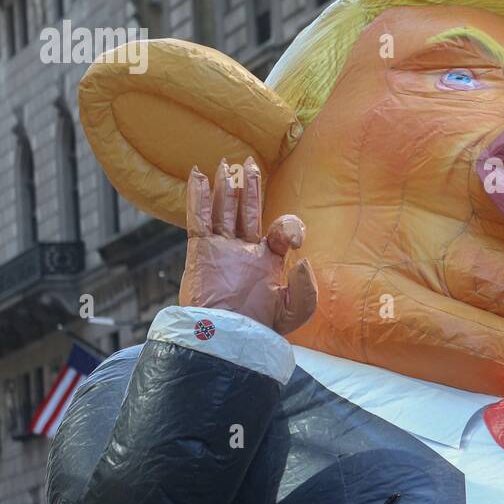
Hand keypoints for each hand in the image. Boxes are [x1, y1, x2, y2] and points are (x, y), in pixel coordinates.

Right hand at [179, 157, 317, 334]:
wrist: (225, 339)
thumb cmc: (259, 329)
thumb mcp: (295, 312)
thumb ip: (306, 288)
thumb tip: (302, 260)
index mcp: (269, 261)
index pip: (282, 229)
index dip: (290, 227)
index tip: (293, 241)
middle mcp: (245, 251)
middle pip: (249, 211)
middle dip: (251, 187)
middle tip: (250, 164)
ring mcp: (222, 249)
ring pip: (224, 210)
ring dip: (226, 186)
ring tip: (226, 164)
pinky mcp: (201, 251)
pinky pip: (198, 218)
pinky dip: (197, 195)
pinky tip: (196, 174)